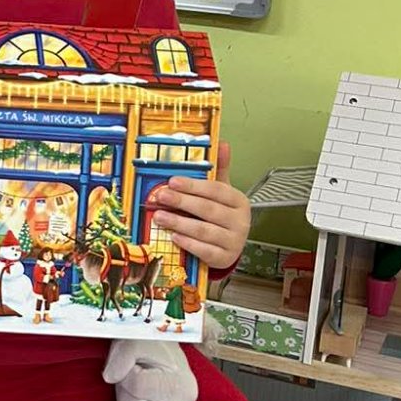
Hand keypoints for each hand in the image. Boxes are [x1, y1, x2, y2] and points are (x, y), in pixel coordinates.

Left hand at [103, 337, 197, 400]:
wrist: (170, 365)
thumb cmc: (155, 353)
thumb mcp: (141, 341)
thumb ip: (124, 354)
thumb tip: (109, 377)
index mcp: (178, 386)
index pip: (138, 386)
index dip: (127, 374)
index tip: (134, 369)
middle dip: (125, 395)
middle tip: (131, 384)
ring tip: (133, 397)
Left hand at [151, 142, 249, 270]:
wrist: (229, 246)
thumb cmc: (222, 216)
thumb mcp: (222, 193)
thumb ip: (219, 170)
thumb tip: (222, 143)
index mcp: (239, 201)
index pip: (216, 191)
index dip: (194, 185)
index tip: (173, 181)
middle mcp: (240, 221)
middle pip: (208, 209)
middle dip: (182, 202)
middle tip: (160, 196)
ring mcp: (234, 241)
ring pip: (204, 231)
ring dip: (179, 222)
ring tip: (159, 216)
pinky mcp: (224, 258)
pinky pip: (205, 251)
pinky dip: (188, 244)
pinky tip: (174, 236)